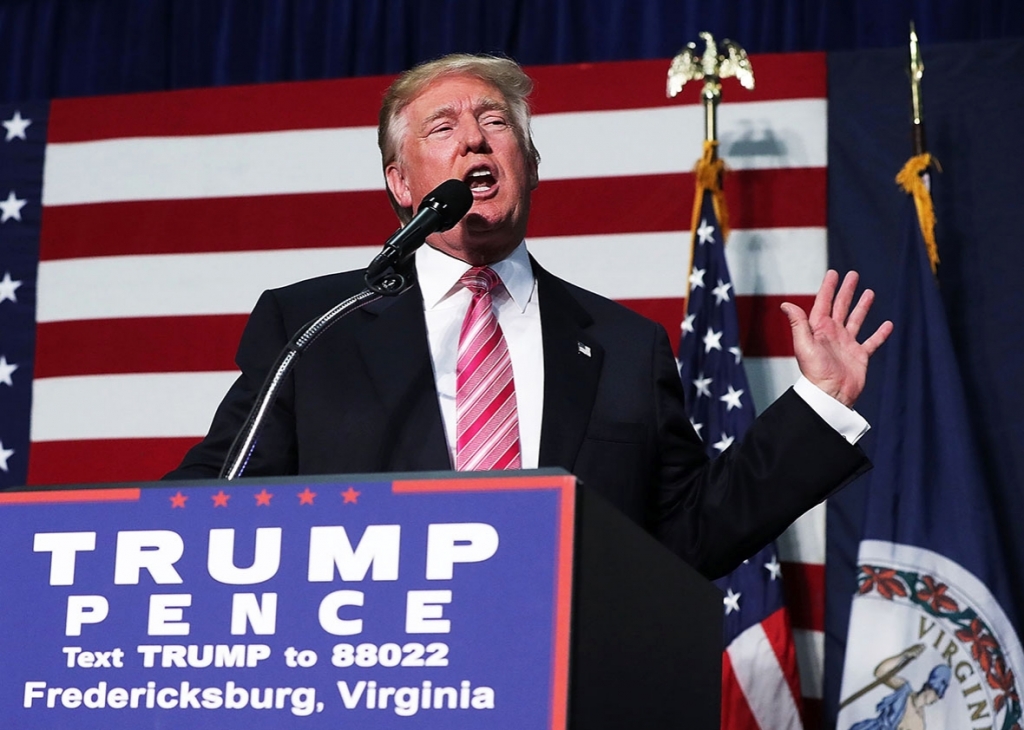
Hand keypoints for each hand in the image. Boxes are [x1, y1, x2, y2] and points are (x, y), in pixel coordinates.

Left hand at [780, 270, 892, 406]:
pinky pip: (872, 342)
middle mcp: (833, 334)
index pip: (824, 303)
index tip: (833, 273)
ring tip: (869, 292)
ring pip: (856, 320)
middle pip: (841, 307)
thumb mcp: (804, 345)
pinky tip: (888, 324)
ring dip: (862, 307)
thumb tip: (785, 304)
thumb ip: (798, 323)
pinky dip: (880, 334)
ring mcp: (847, 344)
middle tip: (853, 275)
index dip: (828, 288)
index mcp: (819, 329)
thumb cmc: (815, 372)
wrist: (831, 394)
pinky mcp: (860, 356)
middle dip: (846, 291)